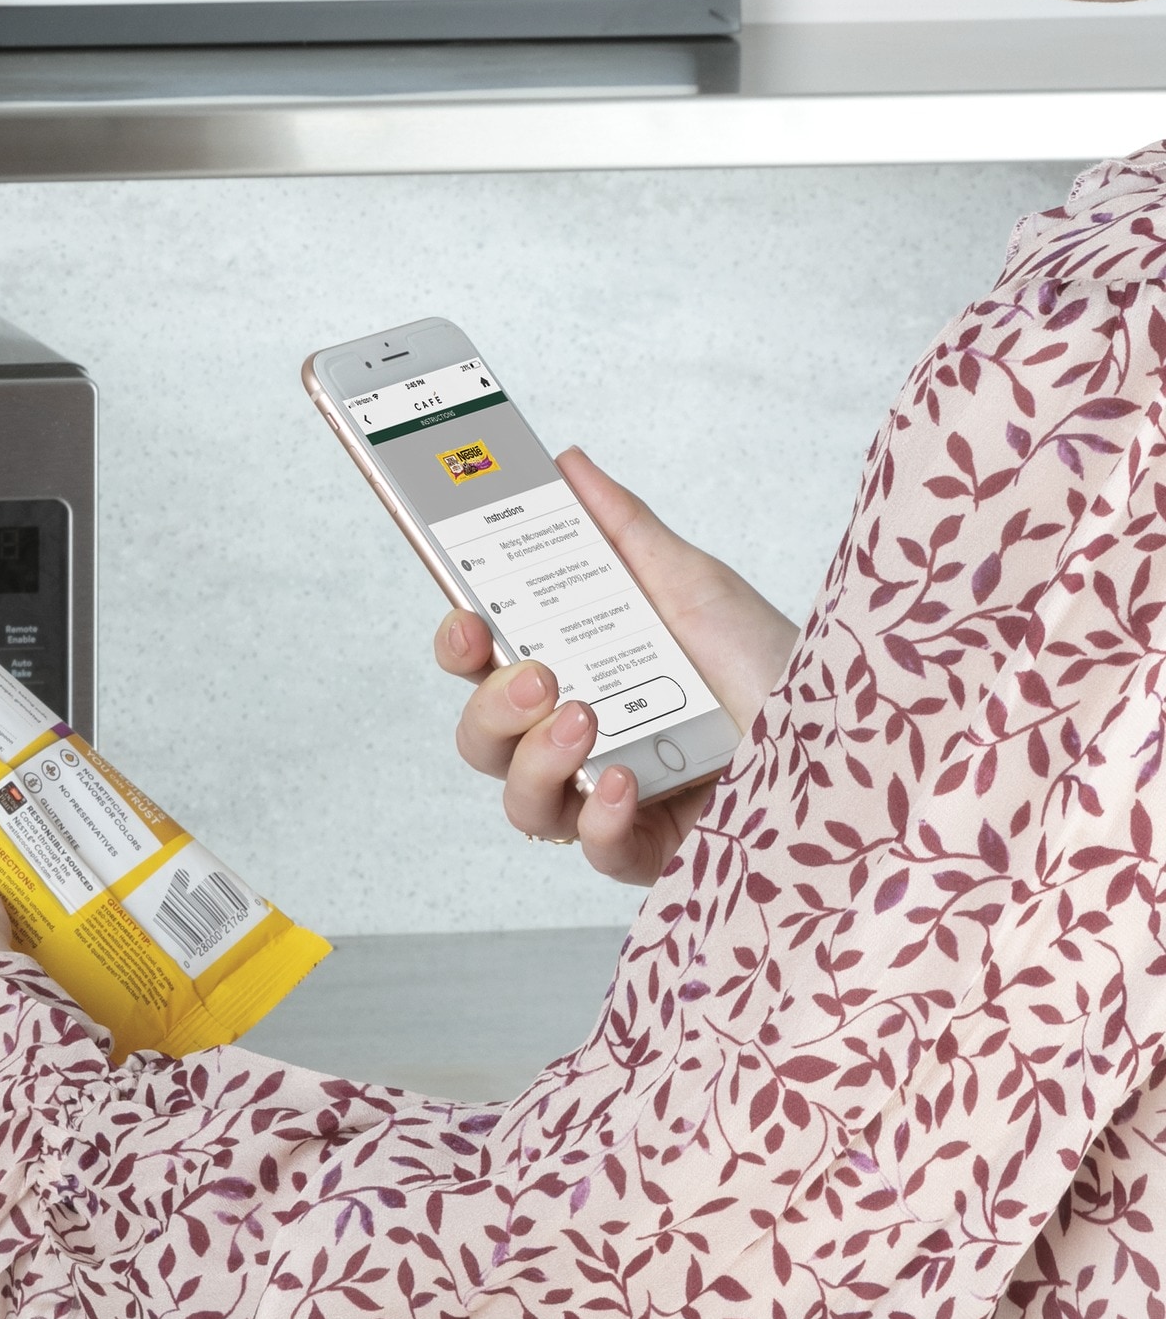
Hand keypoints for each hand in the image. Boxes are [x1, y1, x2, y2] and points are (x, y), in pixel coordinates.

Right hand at [436, 447, 799, 886]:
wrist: (858, 734)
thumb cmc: (777, 664)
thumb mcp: (696, 585)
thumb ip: (623, 529)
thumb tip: (568, 465)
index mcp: (580, 672)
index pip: (485, 667)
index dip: (459, 646)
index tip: (469, 619)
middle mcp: (584, 740)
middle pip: (483, 739)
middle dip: (490, 706)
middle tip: (536, 674)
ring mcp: (611, 801)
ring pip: (522, 803)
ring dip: (535, 760)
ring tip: (586, 719)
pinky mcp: (650, 853)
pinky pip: (591, 849)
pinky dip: (600, 817)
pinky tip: (629, 782)